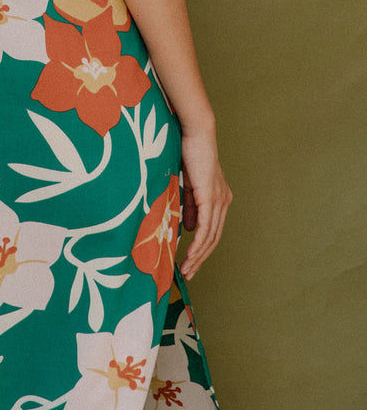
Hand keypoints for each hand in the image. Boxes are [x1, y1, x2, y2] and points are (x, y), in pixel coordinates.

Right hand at [178, 125, 232, 279]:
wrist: (195, 134)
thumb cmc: (189, 154)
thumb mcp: (187, 186)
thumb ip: (190, 207)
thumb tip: (188, 229)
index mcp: (219, 199)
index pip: (212, 231)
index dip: (201, 250)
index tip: (190, 264)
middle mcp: (223, 202)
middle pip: (214, 239)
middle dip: (200, 260)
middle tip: (188, 275)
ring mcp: (219, 200)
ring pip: (210, 237)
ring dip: (198, 256)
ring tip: (186, 270)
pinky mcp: (211, 197)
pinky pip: (205, 226)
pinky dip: (198, 244)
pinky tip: (191, 255)